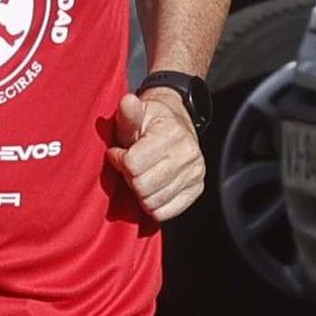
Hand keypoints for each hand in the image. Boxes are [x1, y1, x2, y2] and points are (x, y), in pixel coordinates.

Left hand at [108, 87, 205, 223]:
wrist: (177, 122)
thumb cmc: (150, 121)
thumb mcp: (135, 113)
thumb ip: (128, 112)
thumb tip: (127, 102)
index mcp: (172, 133)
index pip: (132, 164)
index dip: (119, 160)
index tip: (120, 153)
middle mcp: (188, 154)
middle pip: (141, 186)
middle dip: (130, 178)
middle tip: (132, 167)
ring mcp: (195, 173)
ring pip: (152, 202)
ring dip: (140, 192)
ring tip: (142, 175)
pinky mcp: (195, 189)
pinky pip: (165, 212)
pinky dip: (152, 205)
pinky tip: (151, 188)